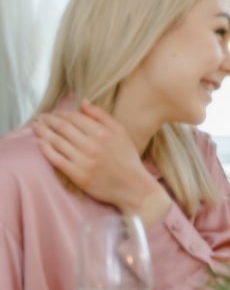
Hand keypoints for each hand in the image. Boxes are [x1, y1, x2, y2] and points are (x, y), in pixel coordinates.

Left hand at [34, 101, 168, 221]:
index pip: (74, 117)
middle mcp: (92, 146)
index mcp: (103, 133)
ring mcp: (84, 161)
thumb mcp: (121, 132)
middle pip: (62, 128)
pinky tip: (40, 143)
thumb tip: (84, 102)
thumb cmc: (127, 158)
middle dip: (48, 120)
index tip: (54, 112)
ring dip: (43, 132)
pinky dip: (45, 150)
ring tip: (36, 127)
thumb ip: (102, 115)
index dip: (60, 113)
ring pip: (56, 142)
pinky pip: (56, 159)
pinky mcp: (78, 176)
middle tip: (40, 117)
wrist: (133, 187)